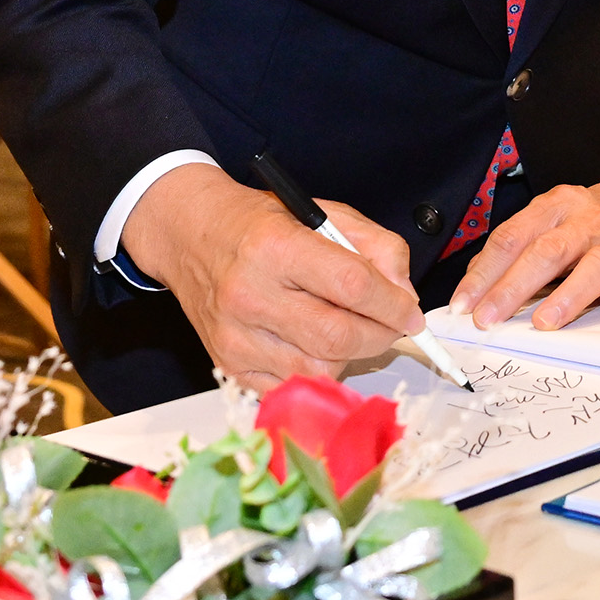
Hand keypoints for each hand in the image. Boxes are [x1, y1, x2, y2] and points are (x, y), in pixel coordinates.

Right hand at [120, 163, 421, 391]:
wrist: (188, 235)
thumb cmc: (257, 224)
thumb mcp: (322, 213)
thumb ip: (375, 246)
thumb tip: (404, 294)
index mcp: (275, 247)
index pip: (352, 286)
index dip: (393, 304)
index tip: (411, 311)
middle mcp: (250, 294)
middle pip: (338, 336)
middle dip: (380, 335)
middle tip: (391, 325)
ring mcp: (236, 336)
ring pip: (319, 368)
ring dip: (349, 355)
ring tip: (348, 329)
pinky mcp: (228, 365)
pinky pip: (291, 386)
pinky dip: (317, 371)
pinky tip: (316, 345)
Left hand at [451, 164, 599, 331]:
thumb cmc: (594, 223)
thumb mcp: (553, 222)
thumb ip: (518, 248)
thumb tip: (476, 288)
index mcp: (558, 206)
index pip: (514, 237)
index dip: (485, 272)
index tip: (463, 304)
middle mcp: (592, 219)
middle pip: (549, 250)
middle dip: (514, 287)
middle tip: (489, 319)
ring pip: (598, 264)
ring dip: (570, 295)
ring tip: (545, 322)